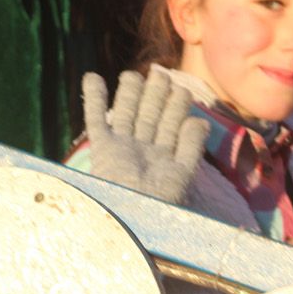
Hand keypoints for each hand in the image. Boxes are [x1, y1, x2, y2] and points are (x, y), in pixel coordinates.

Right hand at [81, 69, 208, 203]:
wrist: (130, 220)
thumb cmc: (158, 204)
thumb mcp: (182, 176)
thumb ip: (191, 147)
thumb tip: (200, 120)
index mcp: (165, 161)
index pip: (173, 127)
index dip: (178, 107)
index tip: (182, 88)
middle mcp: (143, 153)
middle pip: (149, 116)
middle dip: (155, 95)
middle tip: (160, 73)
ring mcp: (121, 149)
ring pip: (126, 113)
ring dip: (129, 93)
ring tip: (131, 74)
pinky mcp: (102, 149)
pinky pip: (96, 120)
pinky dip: (94, 99)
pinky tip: (92, 77)